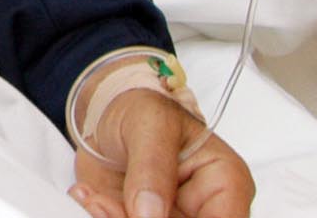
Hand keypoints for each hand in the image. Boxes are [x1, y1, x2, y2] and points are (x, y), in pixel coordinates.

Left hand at [68, 91, 253, 217]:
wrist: (107, 112)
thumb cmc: (143, 109)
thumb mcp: (150, 124)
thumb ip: (152, 168)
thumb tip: (149, 215)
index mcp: (225, 182)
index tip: (146, 215)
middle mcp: (203, 208)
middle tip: (109, 207)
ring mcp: (171, 217)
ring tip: (97, 198)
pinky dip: (102, 216)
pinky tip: (91, 196)